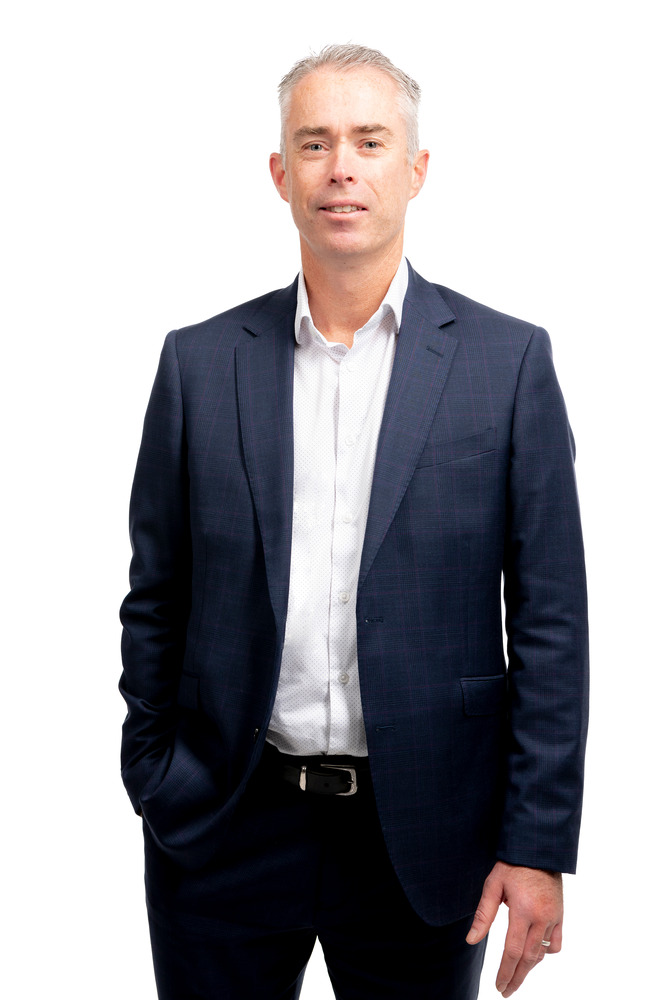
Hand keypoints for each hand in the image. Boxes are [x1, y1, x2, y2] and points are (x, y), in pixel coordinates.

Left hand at [466, 861, 562, 996]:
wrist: (537, 849)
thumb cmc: (512, 865)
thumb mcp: (493, 885)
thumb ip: (483, 915)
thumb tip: (471, 940)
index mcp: (522, 911)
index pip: (512, 951)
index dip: (505, 972)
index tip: (499, 986)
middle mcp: (541, 918)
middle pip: (528, 959)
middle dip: (516, 978)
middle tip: (506, 991)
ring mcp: (553, 918)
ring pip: (542, 953)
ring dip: (528, 968)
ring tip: (516, 977)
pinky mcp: (560, 915)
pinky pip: (556, 943)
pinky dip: (545, 953)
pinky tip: (535, 956)